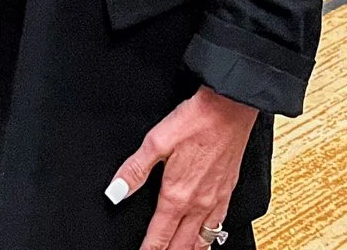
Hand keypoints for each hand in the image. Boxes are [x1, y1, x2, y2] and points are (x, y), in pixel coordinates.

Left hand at [110, 86, 257, 249]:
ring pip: (202, 240)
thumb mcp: (155, 142)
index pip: (159, 236)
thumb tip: (116, 192)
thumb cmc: (196, 122)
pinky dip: (209, 239)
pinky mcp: (228, 192)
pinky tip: (206, 238)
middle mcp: (198, 204)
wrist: (230, 110)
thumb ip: (134, 170)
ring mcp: (215, 200)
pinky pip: (219, 226)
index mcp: (177, 195)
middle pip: (181, 244)